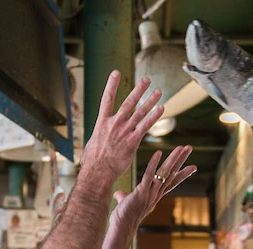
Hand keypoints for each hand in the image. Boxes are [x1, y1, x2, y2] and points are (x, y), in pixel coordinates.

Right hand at [79, 72, 163, 188]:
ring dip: (150, 101)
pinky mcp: (133, 141)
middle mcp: (114, 124)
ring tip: (158, 91)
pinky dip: (153, 116)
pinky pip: (145, 126)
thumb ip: (98, 139)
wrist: (97, 172)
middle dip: (138, 90)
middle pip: (128, 103)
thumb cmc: (92, 163)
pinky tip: (161, 109)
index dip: (111, 85)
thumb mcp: (92, 145)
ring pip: (139, 112)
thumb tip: (97, 141)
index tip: (116, 72)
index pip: (107, 99)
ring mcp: (124, 132)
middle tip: (146, 80)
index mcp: (101, 123)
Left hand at [110, 146, 196, 231]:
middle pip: (171, 174)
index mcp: (155, 195)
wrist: (121, 228)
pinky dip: (153, 164)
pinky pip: (148, 176)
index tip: (193, 166)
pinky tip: (159, 152)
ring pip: (165, 173)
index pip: (171, 182)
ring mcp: (150, 193)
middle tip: (189, 148)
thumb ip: (124, 197)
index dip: (182, 174)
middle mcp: (155, 194)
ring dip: (173, 159)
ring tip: (181, 147)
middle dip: (180, 160)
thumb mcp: (126, 204)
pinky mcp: (141, 193)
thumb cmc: (123, 217)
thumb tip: (118, 194)